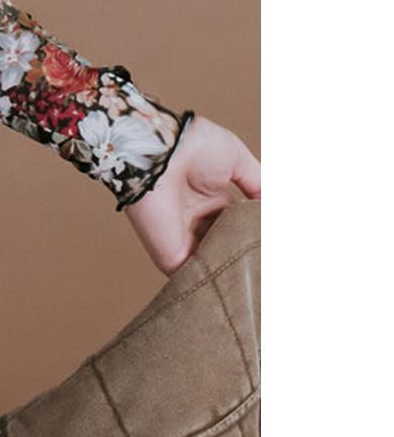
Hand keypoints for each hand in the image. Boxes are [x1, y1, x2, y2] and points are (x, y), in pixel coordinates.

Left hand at [122, 113, 260, 276]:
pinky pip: (198, 279)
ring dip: (238, 275)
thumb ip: (258, 185)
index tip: (276, 252)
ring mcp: (184, 241)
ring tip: (266, 285)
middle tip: (273, 273)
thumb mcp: (236, 161)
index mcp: (211, 201)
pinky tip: (245, 290)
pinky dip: (219, 286)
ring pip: (216, 267)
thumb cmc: (193, 146)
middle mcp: (198, 223)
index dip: (257, 239)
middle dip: (250, 261)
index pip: (239, 228)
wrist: (159, 149)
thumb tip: (275, 209)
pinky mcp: (171, 257)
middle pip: (228, 251)